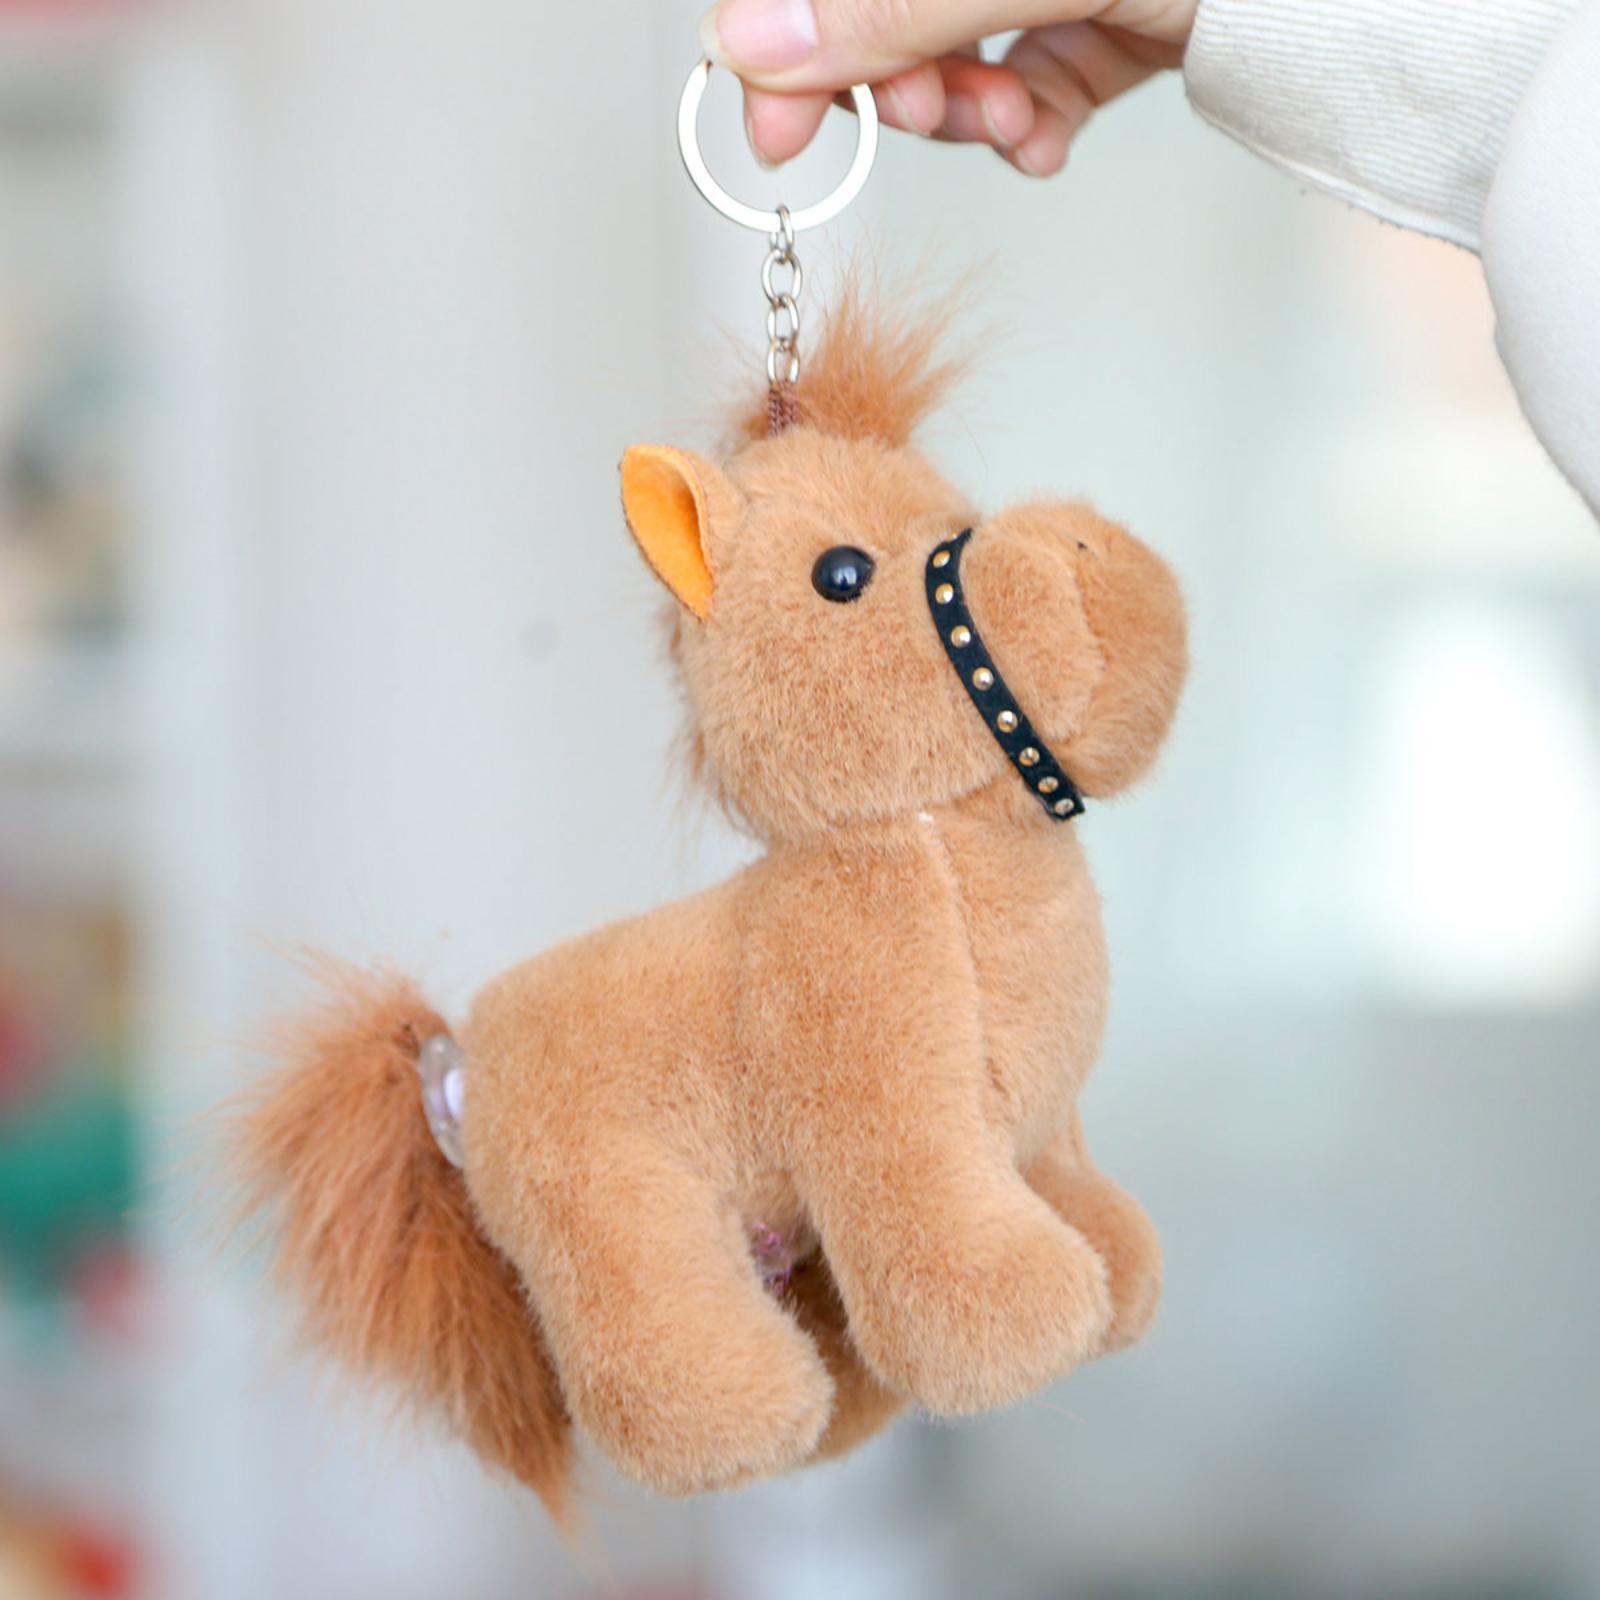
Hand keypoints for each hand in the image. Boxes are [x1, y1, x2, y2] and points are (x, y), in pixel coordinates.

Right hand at [699, 0, 1197, 177]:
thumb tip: (752, 42)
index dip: (792, 28)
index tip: (778, 121)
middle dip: (896, 75)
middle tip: (922, 120)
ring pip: (961, 39)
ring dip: (965, 108)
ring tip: (1005, 130)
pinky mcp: (1123, 5)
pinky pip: (1039, 68)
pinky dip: (1029, 118)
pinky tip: (1044, 139)